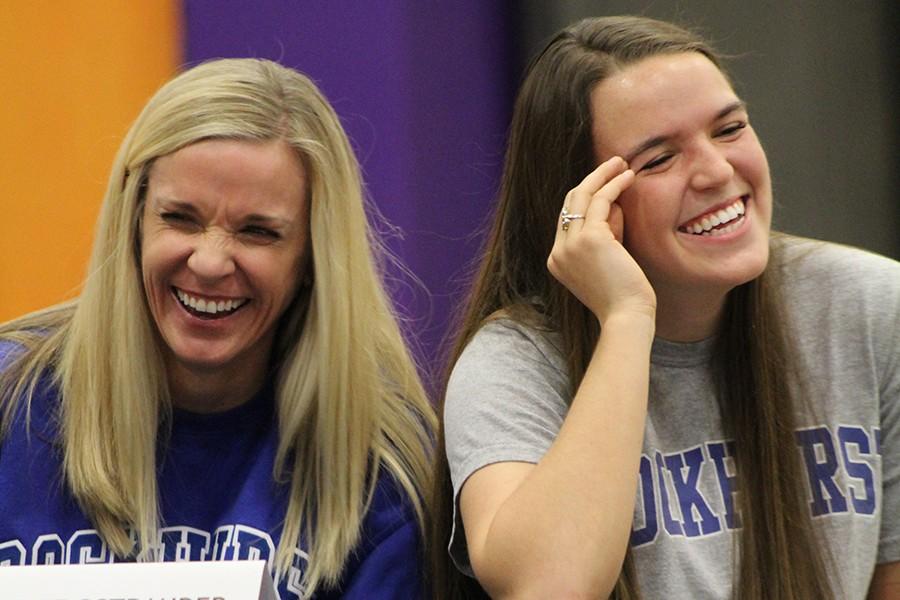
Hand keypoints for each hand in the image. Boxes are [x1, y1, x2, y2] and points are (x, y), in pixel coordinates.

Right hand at [547, 156, 655, 323]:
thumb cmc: (623, 297)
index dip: (588, 199)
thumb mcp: (607, 263)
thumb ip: (605, 237)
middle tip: (613, 164)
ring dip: (603, 176)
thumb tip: (614, 207)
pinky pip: (601, 201)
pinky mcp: (589, 238)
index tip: (608, 186)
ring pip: (582, 196)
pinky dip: (614, 185)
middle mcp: (558, 251)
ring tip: (622, 163)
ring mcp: (571, 245)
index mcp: (557, 261)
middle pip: (570, 203)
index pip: (567, 219)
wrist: (626, 316)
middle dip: (592, 180)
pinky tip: (628, 177)